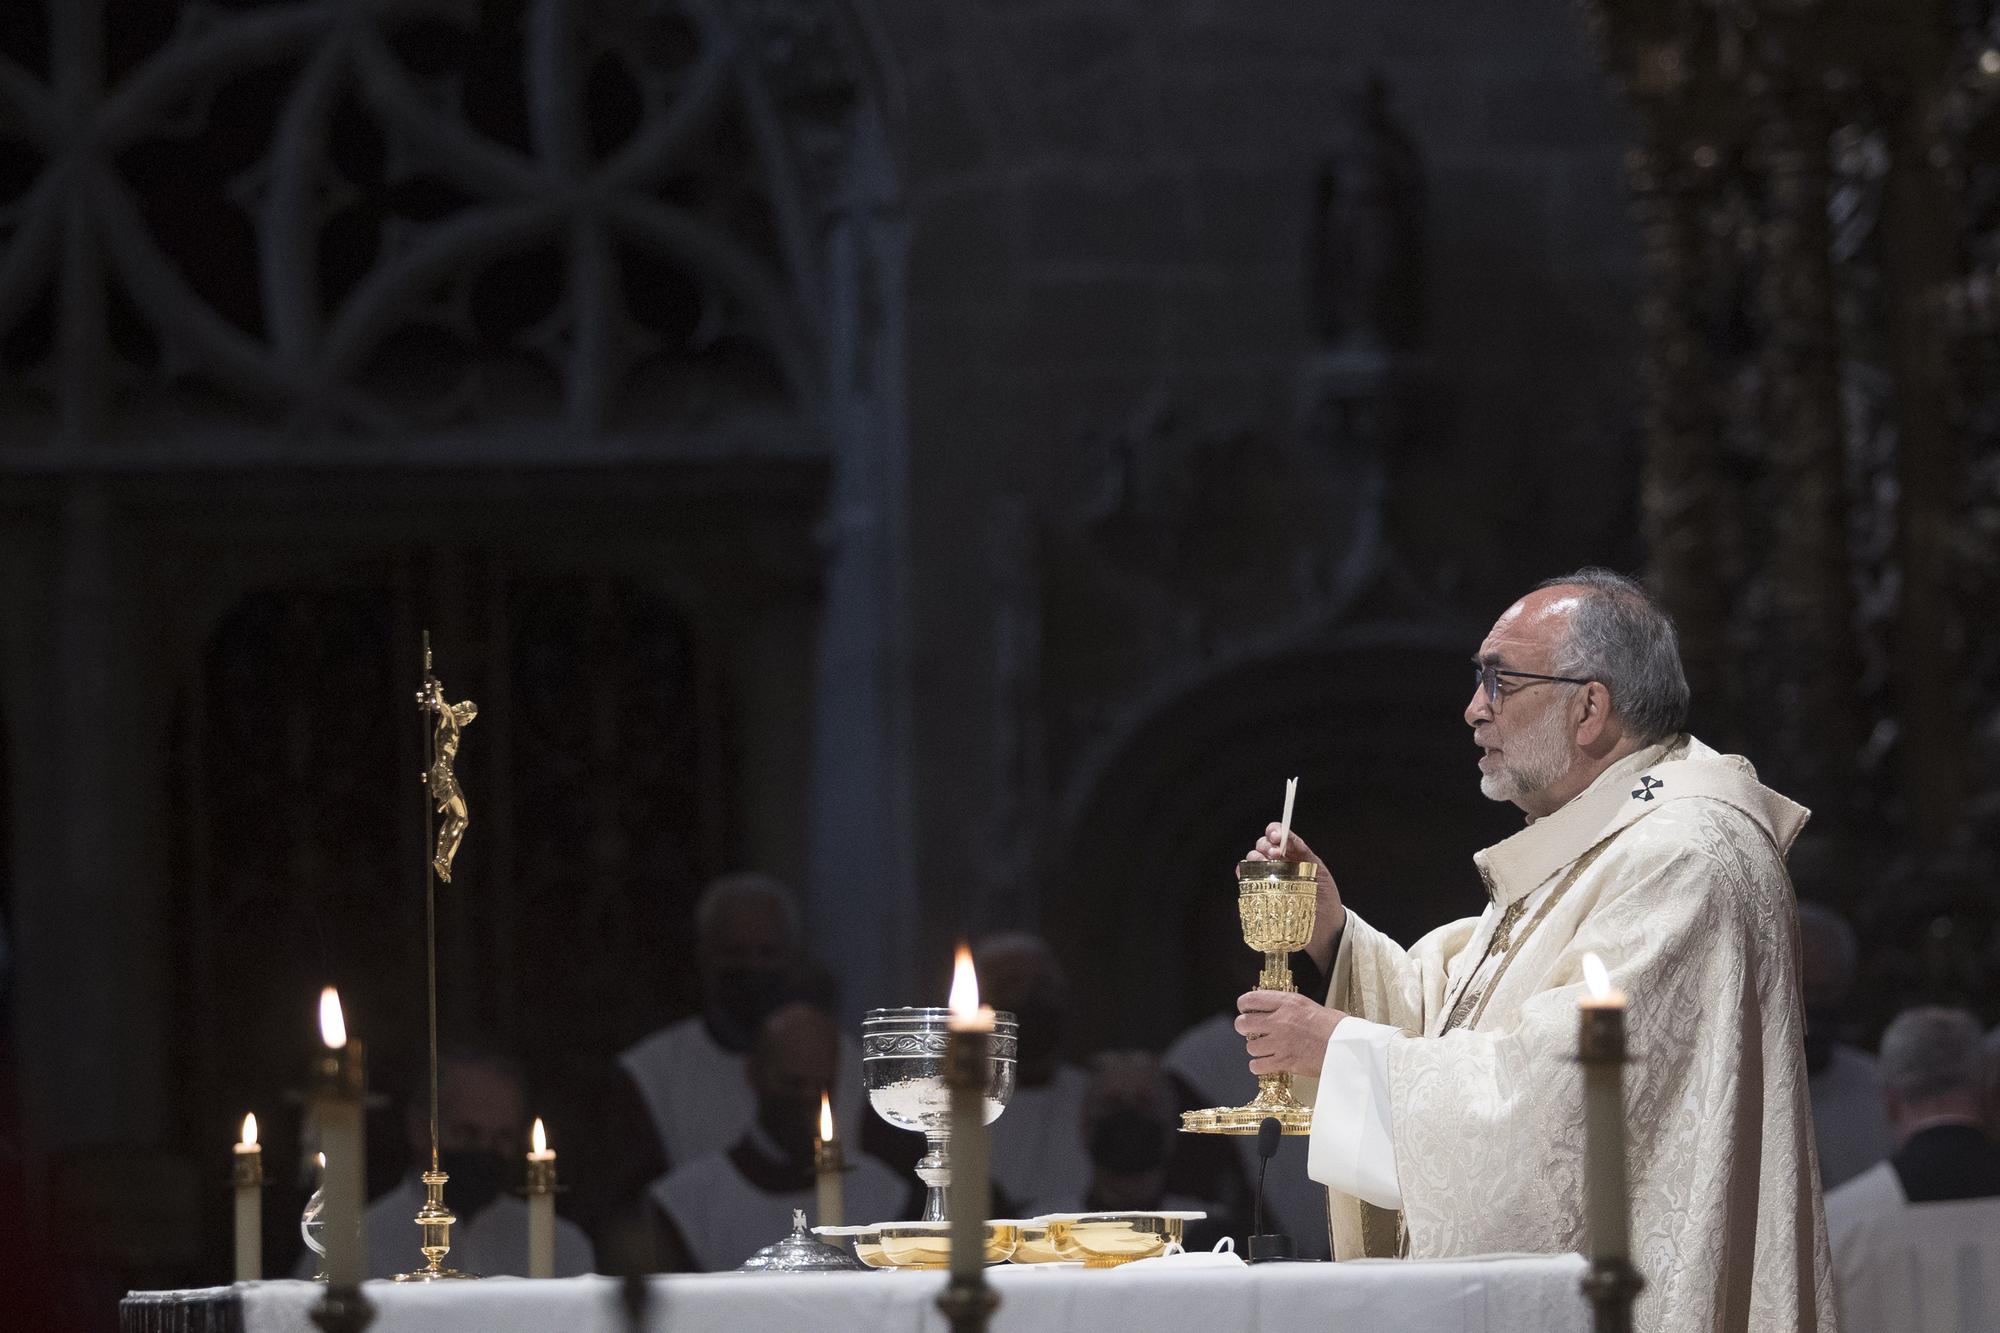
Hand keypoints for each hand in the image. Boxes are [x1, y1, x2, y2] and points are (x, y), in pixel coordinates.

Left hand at [1235, 990, 1345, 1077]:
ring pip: (1250, 1046)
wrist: (1348, 1047)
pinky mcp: (1285, 1062)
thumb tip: (1274, 1009)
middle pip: (1243, 1023)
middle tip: (1251, 1031)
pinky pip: (1258, 1066)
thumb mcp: (1310, 1006)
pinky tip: (1266, 1064)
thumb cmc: (1336, 1026)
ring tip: (1265, 1049)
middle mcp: (1279, 1021)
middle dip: (1244, 1027)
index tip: (1245, 1009)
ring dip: (1255, 1049)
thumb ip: (1289, 1007)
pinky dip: (1259, 1066)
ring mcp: (1280, 1042)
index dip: (1243, 1005)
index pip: (1251, 999)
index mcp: (1287, 1003)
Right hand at [1245, 823, 1345, 965]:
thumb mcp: (1319, 871)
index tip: (1277, 837)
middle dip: (1265, 844)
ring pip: (1253, 859)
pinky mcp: (1261, 893)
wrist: (1325, 927)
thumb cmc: (1326, 898)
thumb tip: (1292, 840)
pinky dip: (1242, 871)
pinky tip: (1244, 872)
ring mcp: (1269, 877)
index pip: (1280, 835)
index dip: (1275, 831)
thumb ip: (1305, 854)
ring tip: (1265, 865)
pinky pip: (1246, 878)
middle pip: (1263, 845)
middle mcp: (1280, 863)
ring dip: (1255, 857)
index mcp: (1294, 854)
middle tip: (1275, 854)